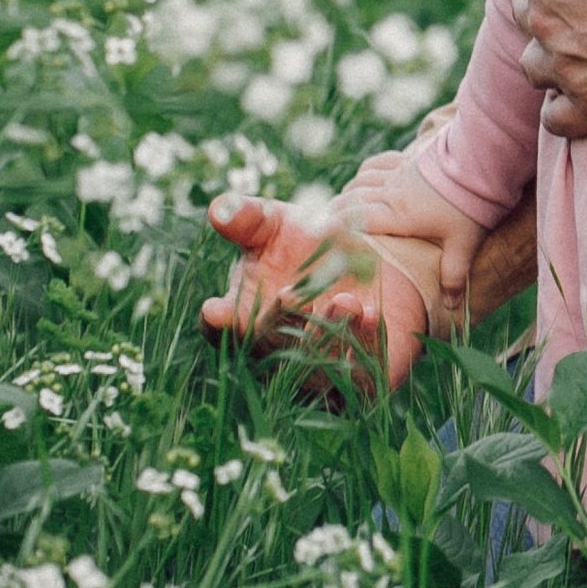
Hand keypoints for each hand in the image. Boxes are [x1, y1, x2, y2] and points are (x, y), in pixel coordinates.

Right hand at [200, 193, 427, 389]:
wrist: (367, 263)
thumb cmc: (307, 244)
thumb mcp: (278, 224)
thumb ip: (249, 218)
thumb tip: (220, 209)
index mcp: (243, 318)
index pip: (219, 331)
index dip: (216, 323)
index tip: (215, 310)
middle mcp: (275, 352)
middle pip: (268, 351)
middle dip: (279, 323)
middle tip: (291, 293)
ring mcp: (316, 372)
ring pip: (315, 369)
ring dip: (327, 335)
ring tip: (345, 300)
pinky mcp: (361, 379)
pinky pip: (361, 378)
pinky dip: (365, 347)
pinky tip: (371, 314)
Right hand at [339, 150, 483, 332]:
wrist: (479, 161)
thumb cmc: (470, 206)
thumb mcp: (463, 244)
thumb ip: (453, 275)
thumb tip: (453, 306)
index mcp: (398, 216)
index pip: (355, 221)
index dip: (333, 228)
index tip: (318, 237)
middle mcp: (391, 193)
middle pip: (351, 200)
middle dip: (334, 213)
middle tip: (323, 227)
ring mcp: (398, 173)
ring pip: (360, 181)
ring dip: (348, 193)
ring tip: (339, 207)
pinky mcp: (407, 160)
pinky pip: (376, 164)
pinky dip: (365, 172)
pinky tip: (364, 179)